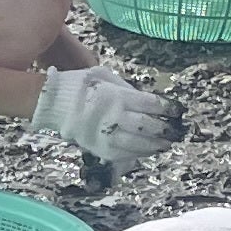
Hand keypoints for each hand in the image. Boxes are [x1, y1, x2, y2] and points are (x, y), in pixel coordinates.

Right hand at [32, 62, 173, 168]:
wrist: (54, 104)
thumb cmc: (80, 86)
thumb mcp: (104, 76)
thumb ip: (125, 87)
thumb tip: (145, 99)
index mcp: (117, 96)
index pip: (151, 104)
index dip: (167, 108)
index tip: (176, 110)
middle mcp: (115, 116)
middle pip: (149, 125)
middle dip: (165, 129)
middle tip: (175, 131)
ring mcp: (107, 135)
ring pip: (139, 143)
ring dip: (156, 145)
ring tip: (166, 144)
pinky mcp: (100, 148)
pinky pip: (125, 154)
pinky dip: (139, 154)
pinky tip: (148, 152)